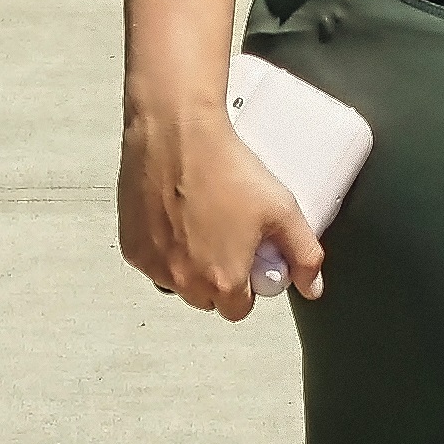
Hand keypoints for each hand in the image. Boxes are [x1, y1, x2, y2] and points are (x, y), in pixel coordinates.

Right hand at [119, 102, 326, 318]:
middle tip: (228, 238)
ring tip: (202, 223)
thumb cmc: (228, 169)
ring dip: (189, 266)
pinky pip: (152, 262)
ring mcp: (154, 266)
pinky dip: (163, 249)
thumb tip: (312, 288)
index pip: (238, 309)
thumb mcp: (284, 210)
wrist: (178, 134)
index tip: (249, 258)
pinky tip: (176, 217)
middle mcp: (184, 281)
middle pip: (206, 299)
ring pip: (176, 283)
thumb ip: (304, 255)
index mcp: (223, 281)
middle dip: (218, 279)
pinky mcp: (131, 247)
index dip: (248, 287)